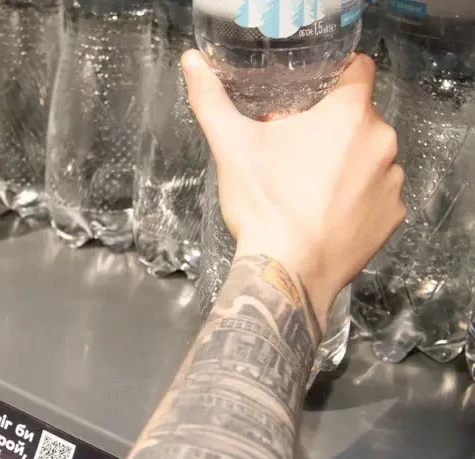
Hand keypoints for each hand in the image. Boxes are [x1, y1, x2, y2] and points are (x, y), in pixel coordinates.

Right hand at [181, 50, 404, 327]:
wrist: (287, 271)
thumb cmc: (264, 205)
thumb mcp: (230, 146)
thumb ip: (211, 99)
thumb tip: (192, 63)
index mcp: (348, 114)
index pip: (358, 70)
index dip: (334, 78)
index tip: (310, 96)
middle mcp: (381, 142)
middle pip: (358, 118)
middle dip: (328, 130)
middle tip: (292, 153)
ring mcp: (391, 182)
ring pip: (368, 157)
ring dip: (346, 164)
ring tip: (307, 189)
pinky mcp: (392, 216)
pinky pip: (377, 195)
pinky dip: (356, 200)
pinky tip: (325, 214)